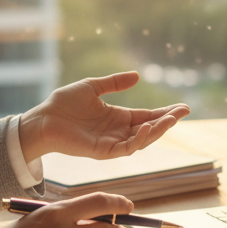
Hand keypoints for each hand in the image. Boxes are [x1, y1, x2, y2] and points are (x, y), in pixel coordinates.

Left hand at [18, 71, 189, 163]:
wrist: (42, 118)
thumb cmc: (63, 104)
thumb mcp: (93, 87)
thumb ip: (114, 83)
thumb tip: (138, 76)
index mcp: (118, 117)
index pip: (148, 116)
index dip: (165, 112)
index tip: (184, 107)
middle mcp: (118, 131)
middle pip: (150, 128)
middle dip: (167, 121)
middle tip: (184, 112)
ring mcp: (112, 143)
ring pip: (141, 140)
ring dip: (157, 130)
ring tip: (170, 119)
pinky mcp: (102, 151)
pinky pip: (125, 149)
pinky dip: (138, 140)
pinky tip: (146, 128)